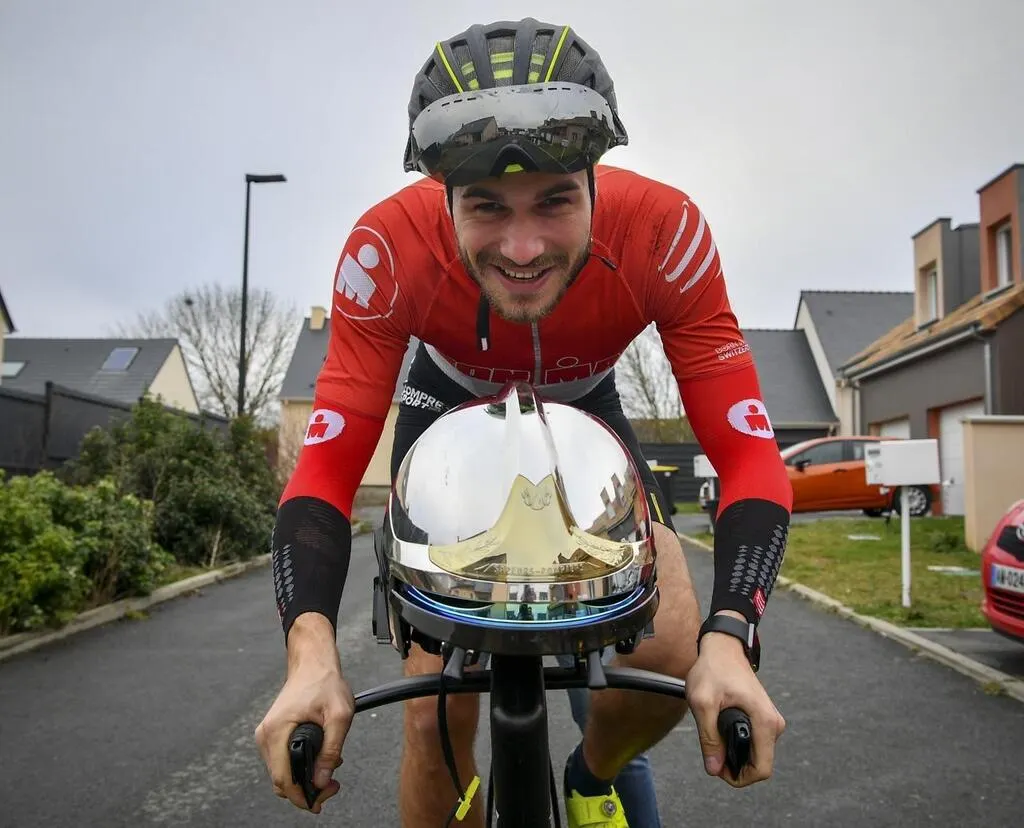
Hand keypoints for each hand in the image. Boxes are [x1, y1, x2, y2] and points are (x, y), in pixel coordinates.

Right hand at [254, 614, 355, 812]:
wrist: (313, 663)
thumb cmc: (325, 682)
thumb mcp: (339, 714)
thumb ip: (332, 749)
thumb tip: (323, 780)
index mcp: (276, 731)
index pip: (283, 779)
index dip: (302, 796)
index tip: (321, 801)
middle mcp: (266, 736)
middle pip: (281, 780)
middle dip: (306, 789)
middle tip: (333, 786)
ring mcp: (267, 735)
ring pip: (282, 773)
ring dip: (305, 778)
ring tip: (331, 770)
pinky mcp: (273, 734)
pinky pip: (284, 761)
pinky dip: (301, 767)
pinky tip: (321, 761)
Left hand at [686, 612, 784, 786]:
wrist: (724, 647)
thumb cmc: (714, 670)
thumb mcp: (703, 703)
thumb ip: (709, 739)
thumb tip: (714, 769)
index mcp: (764, 722)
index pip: (762, 769)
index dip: (739, 778)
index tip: (718, 768)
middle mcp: (773, 724)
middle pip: (759, 764)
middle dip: (735, 767)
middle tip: (711, 754)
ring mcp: (770, 720)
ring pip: (756, 754)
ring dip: (735, 754)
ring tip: (713, 739)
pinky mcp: (764, 717)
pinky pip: (755, 742)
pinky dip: (738, 744)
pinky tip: (720, 732)